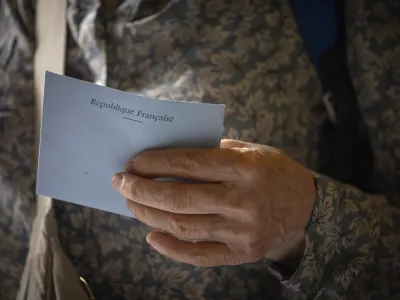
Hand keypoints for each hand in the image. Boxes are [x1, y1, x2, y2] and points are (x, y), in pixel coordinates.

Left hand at [112, 139, 315, 266]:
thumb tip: (169, 156)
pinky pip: (199, 254)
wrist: (307, 209)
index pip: (189, 163)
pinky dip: (171, 247)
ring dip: (150, 214)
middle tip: (121, 183)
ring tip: (131, 203)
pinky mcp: (241, 253)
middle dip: (142, 189)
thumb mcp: (251, 150)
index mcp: (246, 167)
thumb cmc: (274, 173)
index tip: (133, 162)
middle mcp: (243, 200)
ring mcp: (242, 231)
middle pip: (180, 197)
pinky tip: (152, 234)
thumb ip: (213, 152)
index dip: (156, 163)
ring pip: (184, 226)